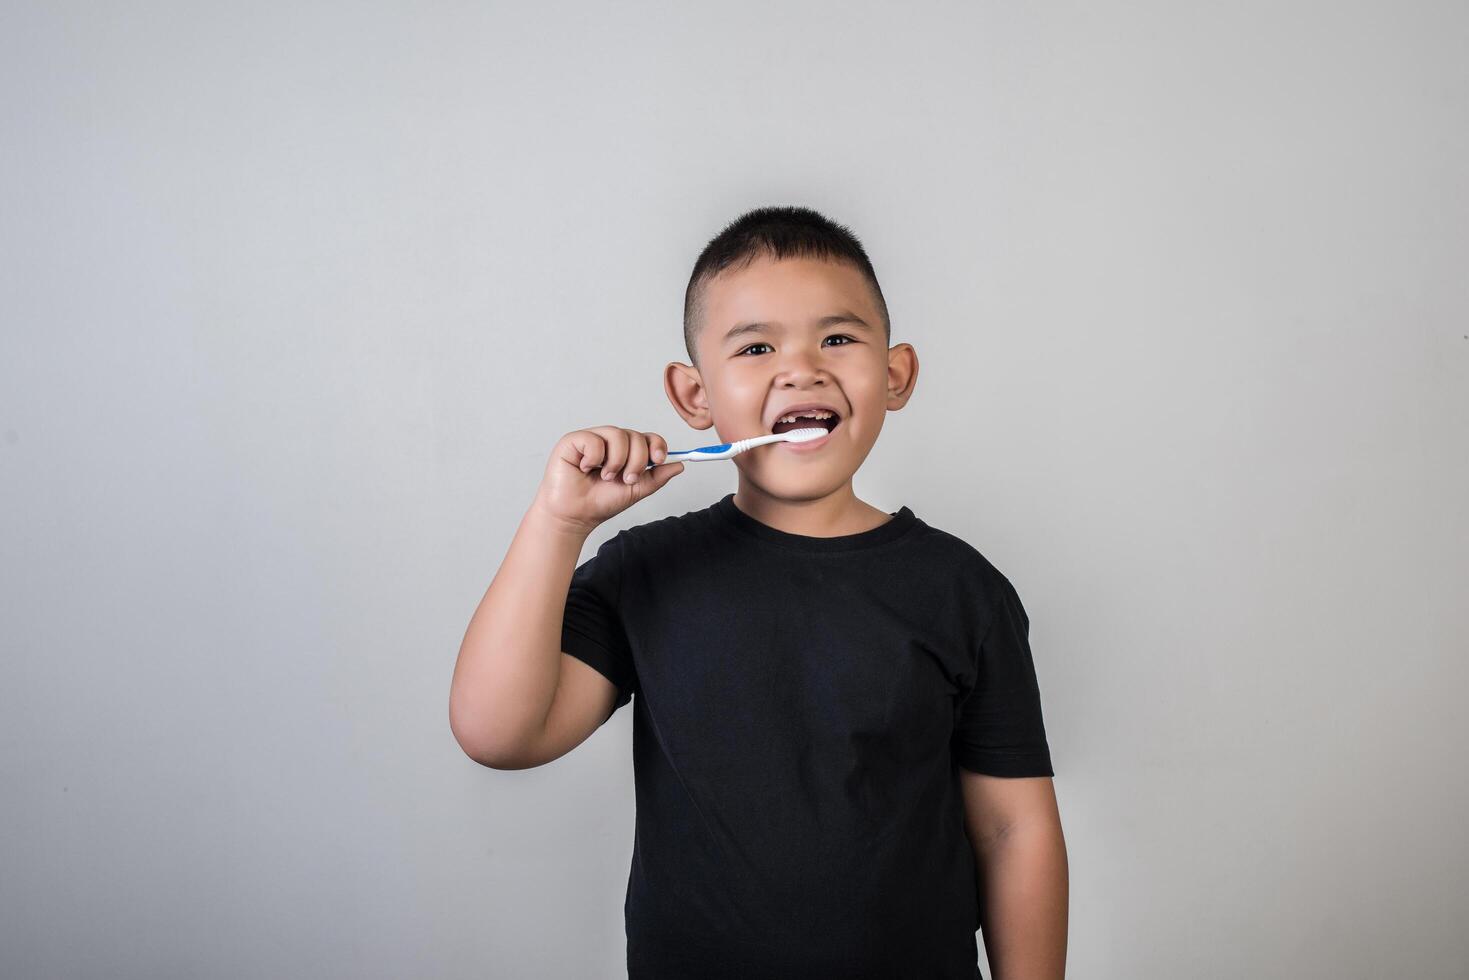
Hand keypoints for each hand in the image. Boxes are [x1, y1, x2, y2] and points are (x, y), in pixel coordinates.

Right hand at [531, 426, 684, 534]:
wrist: (575, 516)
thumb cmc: (600, 502)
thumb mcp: (636, 491)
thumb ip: (657, 477)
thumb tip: (679, 465)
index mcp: (626, 452)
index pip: (647, 438)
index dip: (656, 445)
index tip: (658, 460)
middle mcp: (610, 442)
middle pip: (635, 436)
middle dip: (636, 461)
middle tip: (626, 479)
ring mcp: (593, 439)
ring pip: (617, 434)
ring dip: (616, 461)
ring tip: (605, 477)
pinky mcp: (573, 440)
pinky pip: (593, 439)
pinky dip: (594, 458)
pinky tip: (585, 469)